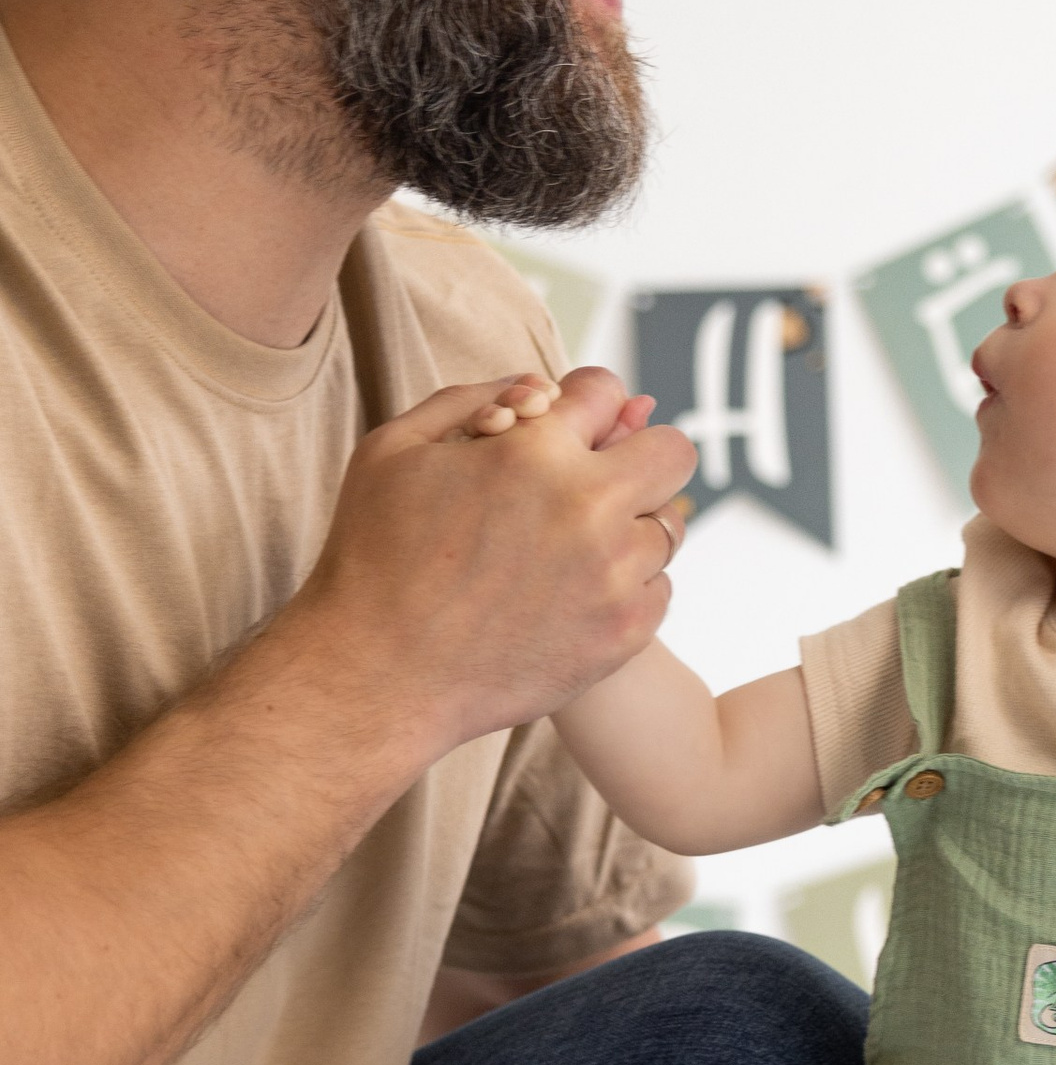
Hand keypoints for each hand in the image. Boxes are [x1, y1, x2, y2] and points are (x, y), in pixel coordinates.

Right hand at [290, 367, 698, 757]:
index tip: (569, 427)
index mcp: (533, 451)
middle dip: (638, 455)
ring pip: (669, 526)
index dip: (585, 403)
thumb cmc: (373, 558)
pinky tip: (574, 593)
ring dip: (630, 527)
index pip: (606, 391)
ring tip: (570, 548)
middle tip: (599, 480)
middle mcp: (586, 507)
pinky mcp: (623, 635)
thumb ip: (471, 400)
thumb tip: (541, 388)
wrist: (376, 677)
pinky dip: (627, 587)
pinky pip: (660, 588)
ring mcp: (613, 575)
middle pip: (672, 452)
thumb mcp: (394, 449)